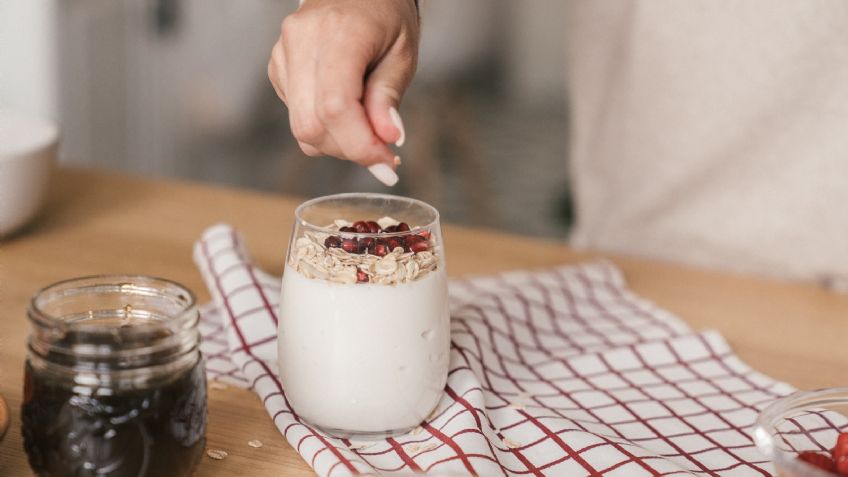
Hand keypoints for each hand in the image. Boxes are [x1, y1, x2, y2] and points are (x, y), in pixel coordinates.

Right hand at [268, 0, 418, 184]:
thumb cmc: (385, 17)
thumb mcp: (402, 53)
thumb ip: (389, 97)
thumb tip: (387, 139)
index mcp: (339, 32)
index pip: (335, 107)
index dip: (359, 145)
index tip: (385, 162)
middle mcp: (301, 41)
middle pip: (311, 125)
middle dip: (348, 149)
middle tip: (381, 152)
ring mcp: (283, 54)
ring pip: (301, 127)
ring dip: (337, 142)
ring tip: (366, 127)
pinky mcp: (277, 67)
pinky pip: (297, 117)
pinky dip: (325, 127)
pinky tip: (345, 109)